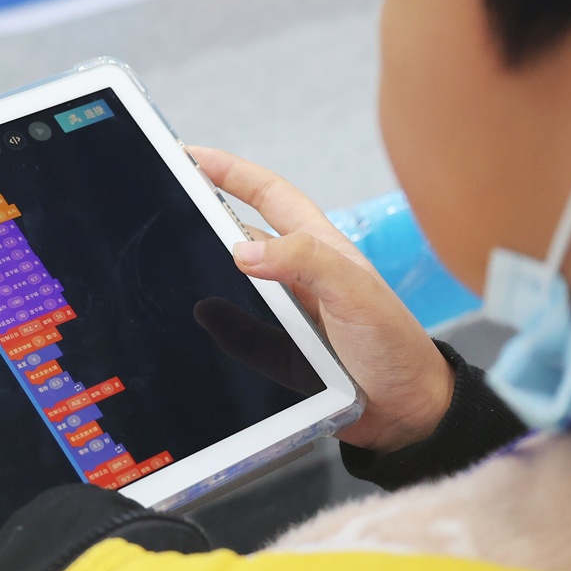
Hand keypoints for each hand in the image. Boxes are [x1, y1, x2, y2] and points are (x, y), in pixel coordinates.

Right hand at [191, 146, 453, 453]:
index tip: (192, 156)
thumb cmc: (397, 347)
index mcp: (319, 249)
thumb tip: (243, 249)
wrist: (407, 414)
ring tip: (165, 262)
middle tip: (163, 204)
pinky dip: (213, 325)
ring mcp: (284, 316)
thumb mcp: (357, 294)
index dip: (232, 172)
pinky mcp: (276, 354)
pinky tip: (195, 320)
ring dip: (202, 274)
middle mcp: (297, 277)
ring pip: (231, 285)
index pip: (269, 196)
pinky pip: (233, 334)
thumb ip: (306, 263)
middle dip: (202, 217)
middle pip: (240, 236)